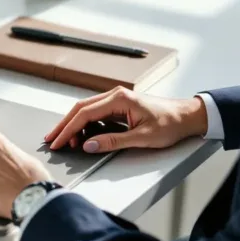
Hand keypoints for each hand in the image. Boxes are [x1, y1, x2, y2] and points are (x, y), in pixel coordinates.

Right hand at [45, 86, 207, 152]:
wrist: (187, 116)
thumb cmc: (170, 124)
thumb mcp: (142, 137)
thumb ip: (113, 141)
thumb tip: (88, 145)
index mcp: (119, 99)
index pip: (85, 114)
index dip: (69, 129)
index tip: (58, 142)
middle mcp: (115, 95)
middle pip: (80, 108)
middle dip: (64, 125)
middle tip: (52, 140)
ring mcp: (116, 99)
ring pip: (86, 110)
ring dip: (73, 125)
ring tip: (64, 141)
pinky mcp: (118, 105)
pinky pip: (95, 113)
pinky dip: (84, 124)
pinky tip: (81, 135)